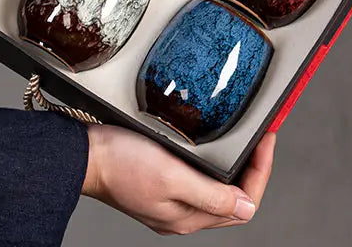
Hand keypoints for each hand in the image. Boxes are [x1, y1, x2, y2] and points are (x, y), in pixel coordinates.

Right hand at [82, 125, 275, 234]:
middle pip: (234, 197)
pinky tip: (214, 146)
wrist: (85, 155)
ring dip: (235, 165)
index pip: (244, 203)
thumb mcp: (172, 176)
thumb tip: (247, 208)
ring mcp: (172, 201)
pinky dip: (215, 163)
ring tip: (245, 138)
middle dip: (254, 167)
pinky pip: (201, 179)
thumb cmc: (122, 163)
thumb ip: (210, 194)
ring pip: (219, 188)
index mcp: (189, 217)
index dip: (261, 170)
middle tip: (262, 135)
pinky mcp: (162, 185)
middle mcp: (183, 213)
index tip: (267, 138)